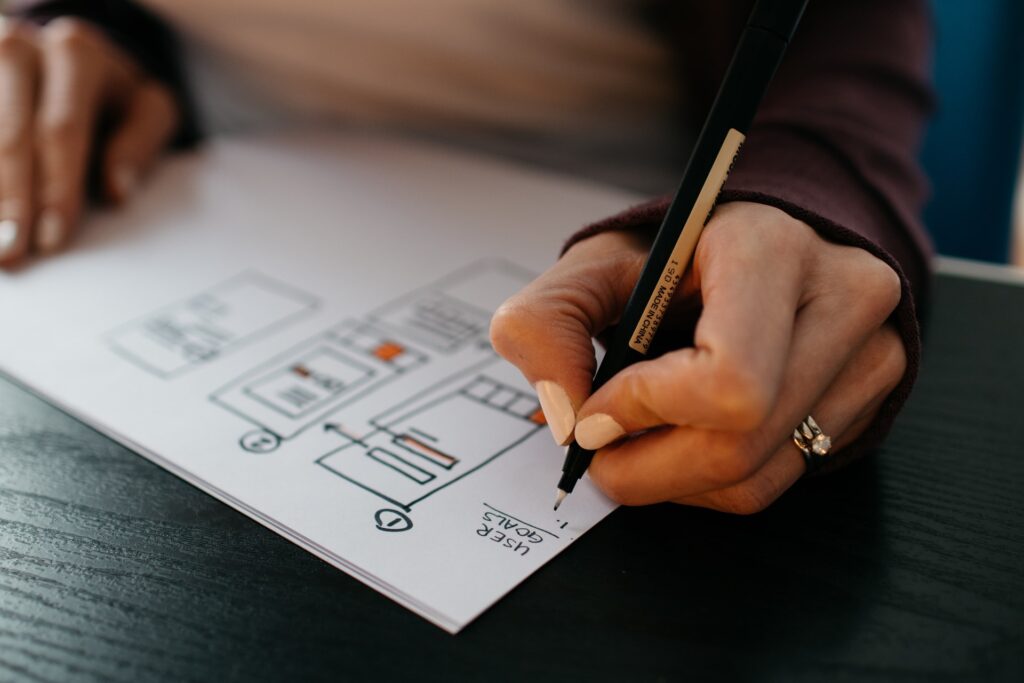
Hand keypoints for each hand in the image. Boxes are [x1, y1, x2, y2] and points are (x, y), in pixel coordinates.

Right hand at [0, 18, 177, 265]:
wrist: (72, 56)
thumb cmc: (113, 95)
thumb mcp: (148, 110)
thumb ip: (141, 144)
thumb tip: (117, 191)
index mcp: (77, 54)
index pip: (63, 131)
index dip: (56, 190)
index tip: (51, 239)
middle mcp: (21, 48)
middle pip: (10, 135)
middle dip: (8, 200)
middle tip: (8, 253)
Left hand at [491, 201, 905, 512]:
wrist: (762, 245)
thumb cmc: (677, 252)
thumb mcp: (594, 262)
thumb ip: (546, 322)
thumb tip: (565, 418)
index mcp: (771, 249)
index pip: (728, 379)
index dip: (646, 411)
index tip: (596, 408)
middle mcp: (843, 299)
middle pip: (738, 445)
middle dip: (643, 466)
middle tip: (597, 447)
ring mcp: (871, 356)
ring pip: (755, 479)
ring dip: (669, 481)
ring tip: (633, 441)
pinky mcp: (867, 402)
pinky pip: (775, 483)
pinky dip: (707, 482)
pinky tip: (681, 441)